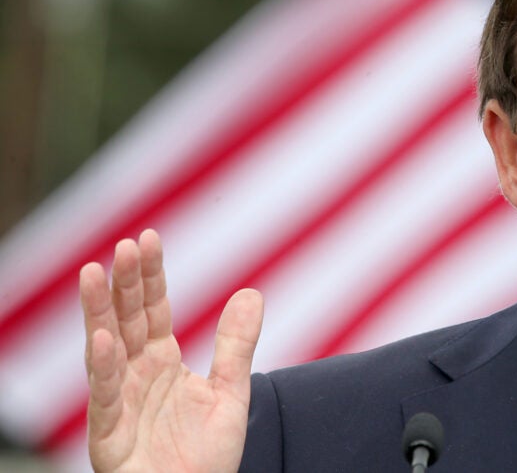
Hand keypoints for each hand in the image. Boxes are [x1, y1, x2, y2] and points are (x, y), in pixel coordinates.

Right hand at [80, 229, 263, 471]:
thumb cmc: (206, 458)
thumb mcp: (231, 394)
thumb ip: (237, 345)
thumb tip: (251, 292)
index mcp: (163, 363)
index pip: (153, 310)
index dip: (151, 276)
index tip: (149, 237)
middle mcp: (137, 375)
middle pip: (127, 320)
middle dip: (125, 283)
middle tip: (125, 244)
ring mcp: (120, 402)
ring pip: (106, 349)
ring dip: (99, 311)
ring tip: (93, 273)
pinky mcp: (109, 434)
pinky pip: (105, 396)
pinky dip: (103, 366)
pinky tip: (101, 336)